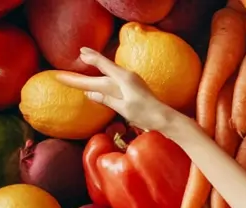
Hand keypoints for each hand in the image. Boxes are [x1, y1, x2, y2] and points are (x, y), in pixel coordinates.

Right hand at [57, 48, 181, 133]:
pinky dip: (108, 72)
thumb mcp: (123, 108)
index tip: (81, 51)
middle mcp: (128, 76)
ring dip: (101, 64)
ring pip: (112, 70)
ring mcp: (133, 80)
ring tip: (91, 59)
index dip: (92, 58)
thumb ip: (106, 99)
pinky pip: (117, 76)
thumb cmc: (145, 114)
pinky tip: (107, 74)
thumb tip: (89, 93)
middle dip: (94, 58)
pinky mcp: (136, 86)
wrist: (165, 118)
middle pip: (107, 65)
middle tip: (82, 51)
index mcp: (124, 79)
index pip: (104, 65)